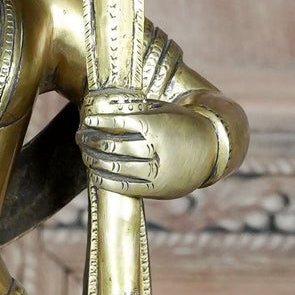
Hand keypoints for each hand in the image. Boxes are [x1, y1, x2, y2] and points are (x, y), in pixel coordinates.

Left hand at [77, 102, 219, 198]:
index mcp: (157, 126)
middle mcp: (156, 149)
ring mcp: (156, 171)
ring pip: (116, 166)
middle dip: (92, 141)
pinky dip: (105, 179)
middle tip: (81, 136)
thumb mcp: (166, 110)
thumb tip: (107, 104)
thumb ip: (140, 109)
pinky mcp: (156, 189)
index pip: (119, 123)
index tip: (87, 120)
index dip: (100, 122)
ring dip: (95, 160)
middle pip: (114, 146)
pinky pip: (124, 186)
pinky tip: (94, 173)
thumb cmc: (183, 124)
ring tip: (85, 154)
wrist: (213, 151)